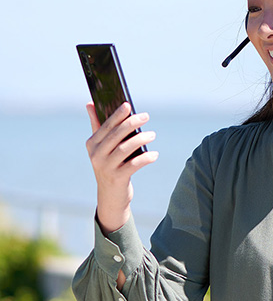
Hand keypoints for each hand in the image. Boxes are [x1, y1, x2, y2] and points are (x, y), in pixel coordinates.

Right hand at [86, 102, 157, 234]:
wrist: (110, 196)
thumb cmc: (109, 166)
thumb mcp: (101, 147)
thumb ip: (97, 125)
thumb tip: (90, 103)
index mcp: (92, 144)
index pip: (106, 126)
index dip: (117, 115)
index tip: (128, 105)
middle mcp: (96, 155)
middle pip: (116, 135)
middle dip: (131, 123)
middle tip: (146, 116)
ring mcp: (106, 167)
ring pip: (125, 149)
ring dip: (141, 139)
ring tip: (152, 135)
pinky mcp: (117, 178)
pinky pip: (134, 165)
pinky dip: (145, 158)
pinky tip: (154, 154)